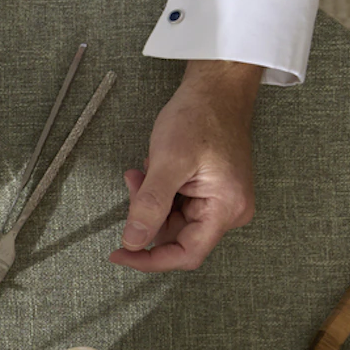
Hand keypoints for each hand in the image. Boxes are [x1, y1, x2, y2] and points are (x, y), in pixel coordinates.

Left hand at [110, 60, 262, 271]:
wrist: (216, 89)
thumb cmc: (201, 117)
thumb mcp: (168, 162)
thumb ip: (149, 206)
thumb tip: (133, 241)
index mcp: (227, 208)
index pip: (186, 254)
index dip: (150, 259)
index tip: (120, 254)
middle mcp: (229, 210)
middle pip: (175, 237)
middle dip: (147, 216)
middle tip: (135, 184)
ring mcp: (219, 201)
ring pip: (170, 220)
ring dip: (149, 201)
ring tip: (145, 170)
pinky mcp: (209, 191)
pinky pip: (175, 205)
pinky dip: (156, 192)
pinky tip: (152, 168)